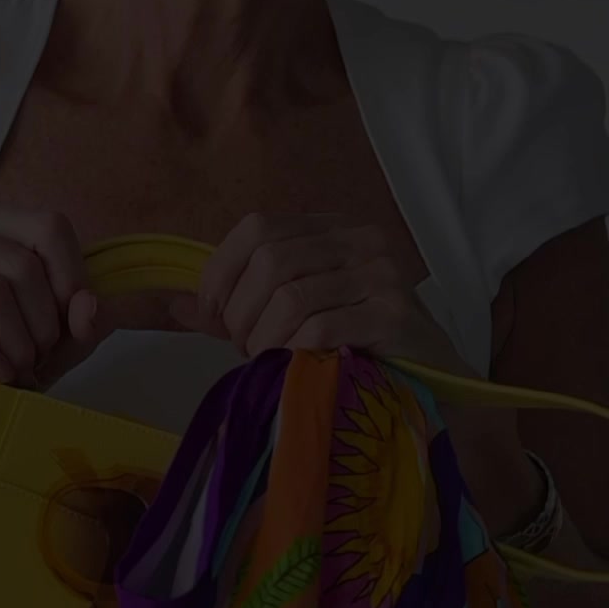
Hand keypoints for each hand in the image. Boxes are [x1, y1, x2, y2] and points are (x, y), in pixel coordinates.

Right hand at [0, 206, 105, 389]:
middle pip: (21, 266)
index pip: (49, 228)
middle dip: (41, 326)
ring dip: (14, 344)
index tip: (70, 327)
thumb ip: (82, 324)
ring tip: (18, 372)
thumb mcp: (55, 341)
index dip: (71, 281)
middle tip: (38, 362)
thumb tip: (86, 306)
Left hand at [169, 213, 472, 375]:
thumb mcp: (296, 315)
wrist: (434, 380)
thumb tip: (173, 308)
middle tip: (244, 347)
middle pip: (270, 260)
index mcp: (332, 228)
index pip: (257, 226)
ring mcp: (382, 273)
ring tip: (268, 359)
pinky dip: (294, 351)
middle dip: (241, 311)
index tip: (213, 315)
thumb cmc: (358, 345)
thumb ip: (239, 308)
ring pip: (290, 296)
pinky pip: (320, 327)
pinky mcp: (395, 313)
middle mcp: (360, 239)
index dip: (221, 271)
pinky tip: (297, 365)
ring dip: (264, 337)